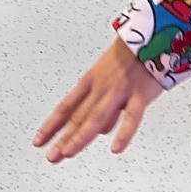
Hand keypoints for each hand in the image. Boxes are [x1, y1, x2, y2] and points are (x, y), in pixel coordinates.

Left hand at [35, 38, 163, 162]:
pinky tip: (115, 148)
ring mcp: (119, 91)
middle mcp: (100, 87)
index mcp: (90, 81)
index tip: (39, 141)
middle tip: (51, 156)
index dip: (51, 125)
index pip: (65, 107)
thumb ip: (102, 103)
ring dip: (81, 137)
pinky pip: (132, 117)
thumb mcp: (107, 76)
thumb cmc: (130, 55)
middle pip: (78, 116)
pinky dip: (124, 133)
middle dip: (63, 138)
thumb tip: (99, 130)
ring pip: (97, 117)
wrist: (151, 34)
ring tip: (68, 153)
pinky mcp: (140, 94)